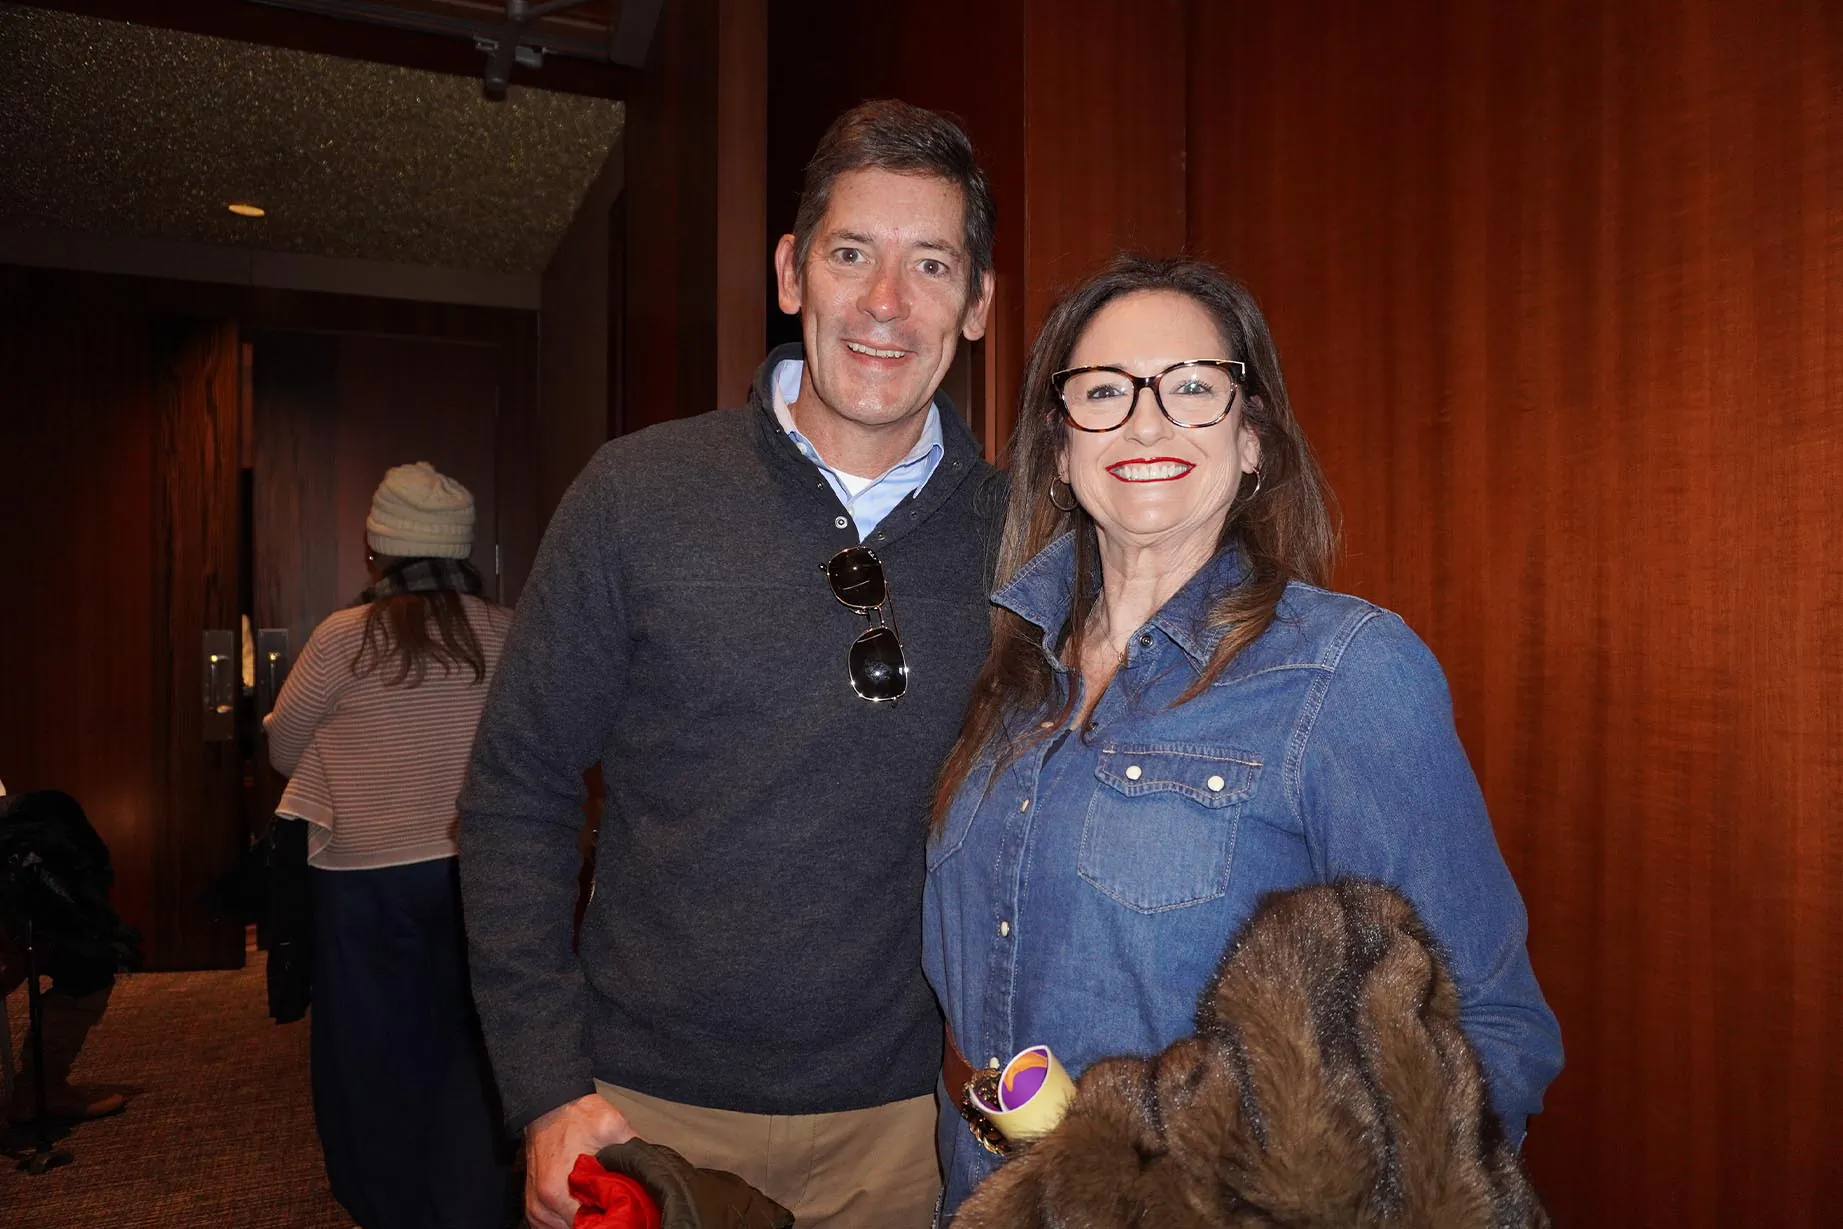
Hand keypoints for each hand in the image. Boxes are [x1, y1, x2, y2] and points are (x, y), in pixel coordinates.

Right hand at [523, 1092, 636, 1228]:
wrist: (551, 1105)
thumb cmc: (577, 1116)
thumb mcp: (613, 1127)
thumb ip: (633, 1152)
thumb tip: (655, 1171)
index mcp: (558, 1191)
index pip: (591, 1227)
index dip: (613, 1221)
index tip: (625, 1211)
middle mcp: (543, 1205)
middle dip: (602, 1221)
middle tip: (619, 1206)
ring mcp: (536, 1208)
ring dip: (587, 1221)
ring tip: (604, 1204)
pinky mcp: (535, 1207)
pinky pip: (556, 1225)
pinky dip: (573, 1218)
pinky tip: (587, 1204)